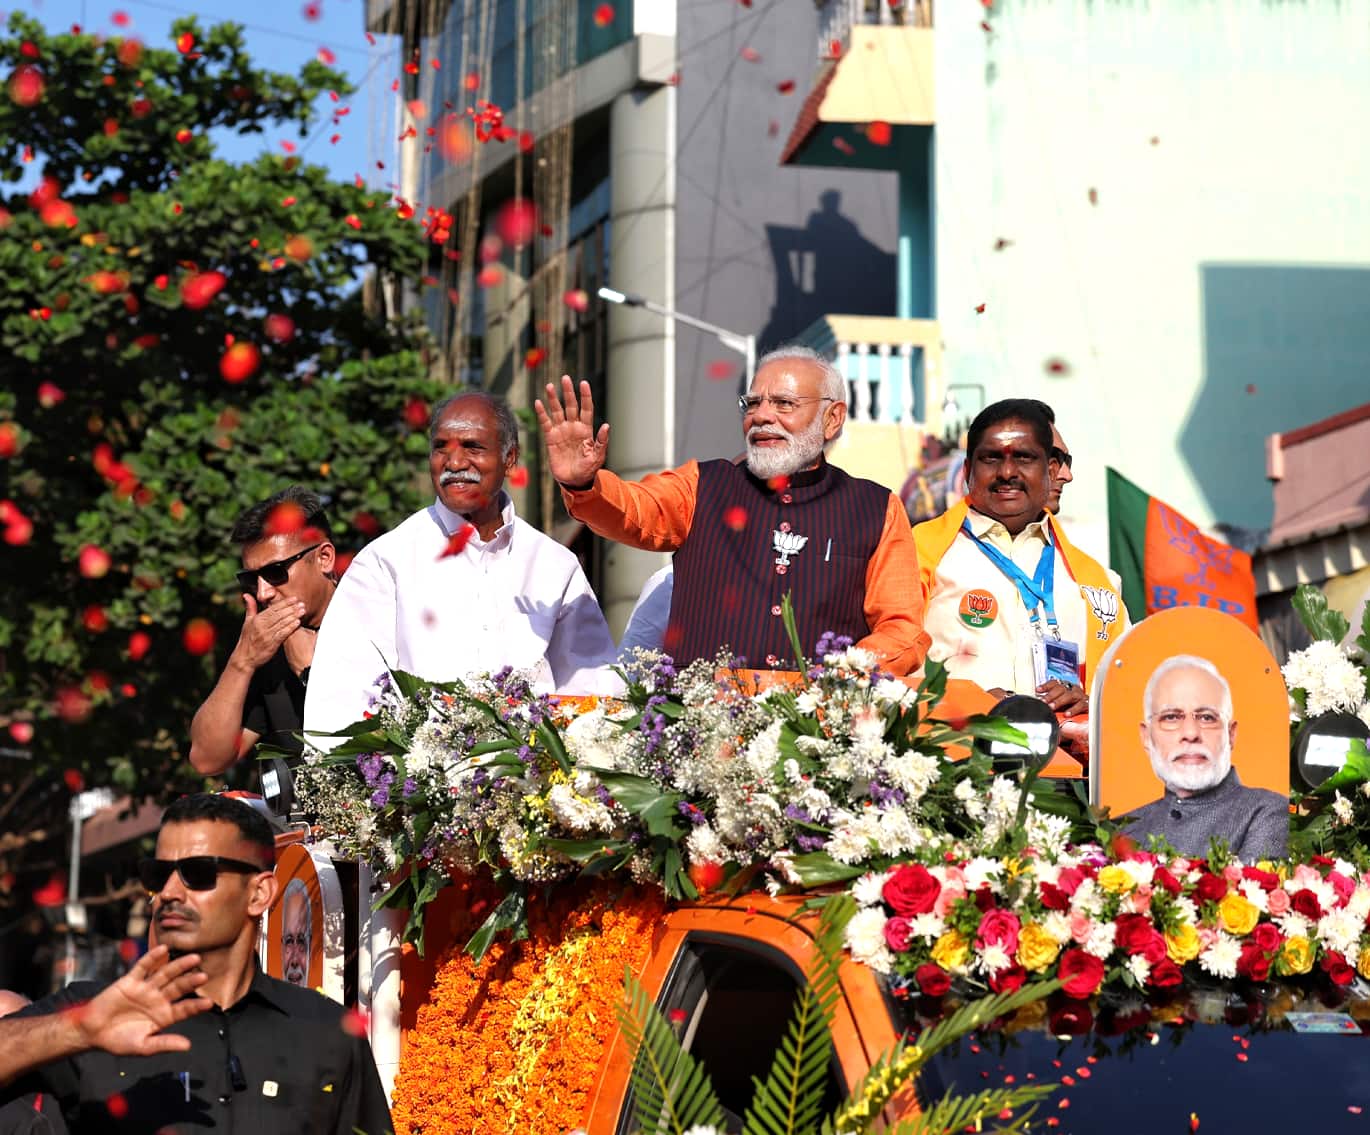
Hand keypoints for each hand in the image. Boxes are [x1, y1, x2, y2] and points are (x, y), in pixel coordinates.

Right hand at [75, 947, 209, 1056]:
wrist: (91, 1033)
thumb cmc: (118, 1041)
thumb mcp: (143, 1046)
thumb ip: (164, 1044)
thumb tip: (187, 1046)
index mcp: (164, 1015)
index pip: (184, 1008)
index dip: (196, 1006)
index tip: (209, 1003)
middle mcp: (158, 999)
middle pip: (178, 987)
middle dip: (190, 982)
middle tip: (204, 976)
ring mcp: (146, 988)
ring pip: (166, 974)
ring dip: (179, 966)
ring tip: (194, 959)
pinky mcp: (130, 980)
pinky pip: (143, 967)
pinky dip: (153, 958)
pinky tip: (164, 949)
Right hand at [231, 593, 303, 670]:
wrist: (245, 658)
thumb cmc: (247, 639)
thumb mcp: (247, 622)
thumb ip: (250, 608)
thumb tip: (247, 594)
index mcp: (257, 619)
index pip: (273, 608)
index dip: (284, 603)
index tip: (294, 598)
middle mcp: (261, 626)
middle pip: (279, 614)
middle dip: (291, 608)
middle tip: (302, 604)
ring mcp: (266, 635)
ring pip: (282, 623)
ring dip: (293, 616)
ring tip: (302, 611)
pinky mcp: (271, 644)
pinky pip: (282, 634)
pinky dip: (290, 628)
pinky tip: (297, 623)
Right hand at [534, 376, 608, 488]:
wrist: (574, 481)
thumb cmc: (588, 469)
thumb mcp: (598, 456)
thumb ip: (601, 441)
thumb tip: (607, 425)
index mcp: (586, 430)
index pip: (586, 409)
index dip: (585, 396)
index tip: (583, 383)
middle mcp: (573, 427)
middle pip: (570, 406)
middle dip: (568, 392)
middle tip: (565, 378)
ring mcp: (562, 432)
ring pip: (557, 411)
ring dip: (553, 399)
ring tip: (549, 386)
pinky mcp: (551, 438)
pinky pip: (545, 423)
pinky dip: (542, 413)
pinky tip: (538, 403)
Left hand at [1036, 679, 1087, 716]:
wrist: (1091, 709)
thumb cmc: (1072, 705)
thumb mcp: (1060, 702)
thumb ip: (1050, 702)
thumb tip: (1037, 703)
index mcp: (1065, 686)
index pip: (1054, 683)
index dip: (1046, 686)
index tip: (1037, 690)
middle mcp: (1072, 688)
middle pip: (1061, 688)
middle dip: (1050, 695)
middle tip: (1043, 702)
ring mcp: (1080, 695)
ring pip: (1070, 696)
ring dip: (1059, 701)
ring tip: (1052, 707)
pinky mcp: (1087, 703)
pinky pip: (1080, 705)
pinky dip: (1073, 709)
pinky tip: (1067, 714)